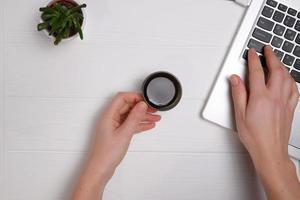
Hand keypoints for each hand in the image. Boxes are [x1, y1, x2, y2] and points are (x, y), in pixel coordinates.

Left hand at [72, 92, 160, 199]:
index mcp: (109, 115)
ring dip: (142, 116)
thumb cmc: (106, 154)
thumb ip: (134, 118)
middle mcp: (110, 118)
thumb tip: (141, 104)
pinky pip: (129, 124)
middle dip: (141, 107)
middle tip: (154, 109)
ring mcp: (113, 126)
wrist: (100, 169)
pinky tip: (148, 125)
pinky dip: (139, 124)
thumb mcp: (124, 133)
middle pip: (127, 106)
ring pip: (130, 116)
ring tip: (155, 118)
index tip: (146, 101)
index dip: (135, 97)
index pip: (122, 98)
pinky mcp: (116, 133)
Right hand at [230, 46, 299, 199]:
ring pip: (287, 77)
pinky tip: (289, 79)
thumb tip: (235, 79)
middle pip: (276, 70)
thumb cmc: (254, 136)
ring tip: (277, 60)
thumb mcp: (239, 115)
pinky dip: (291, 79)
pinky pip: (294, 89)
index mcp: (260, 97)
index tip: (252, 52)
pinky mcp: (290, 108)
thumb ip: (238, 94)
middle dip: (272, 56)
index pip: (257, 72)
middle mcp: (275, 97)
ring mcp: (285, 102)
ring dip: (282, 66)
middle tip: (268, 49)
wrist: (270, 151)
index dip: (254, 59)